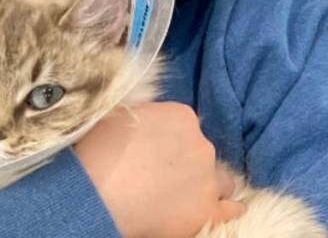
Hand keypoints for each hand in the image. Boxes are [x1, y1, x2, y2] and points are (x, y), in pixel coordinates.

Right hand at [74, 102, 243, 237]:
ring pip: (221, 180)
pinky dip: (226, 209)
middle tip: (160, 173)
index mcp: (181, 116)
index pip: (184, 125)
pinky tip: (220, 210)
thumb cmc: (98, 151)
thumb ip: (144, 117)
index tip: (154, 148)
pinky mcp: (208, 211)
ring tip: (185, 195)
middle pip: (201, 151)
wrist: (97, 192)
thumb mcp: (118, 116)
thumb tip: (145, 124)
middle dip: (185, 161)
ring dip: (206, 185)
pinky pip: (231, 209)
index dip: (169, 138)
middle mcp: (201, 144)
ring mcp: (207, 179)